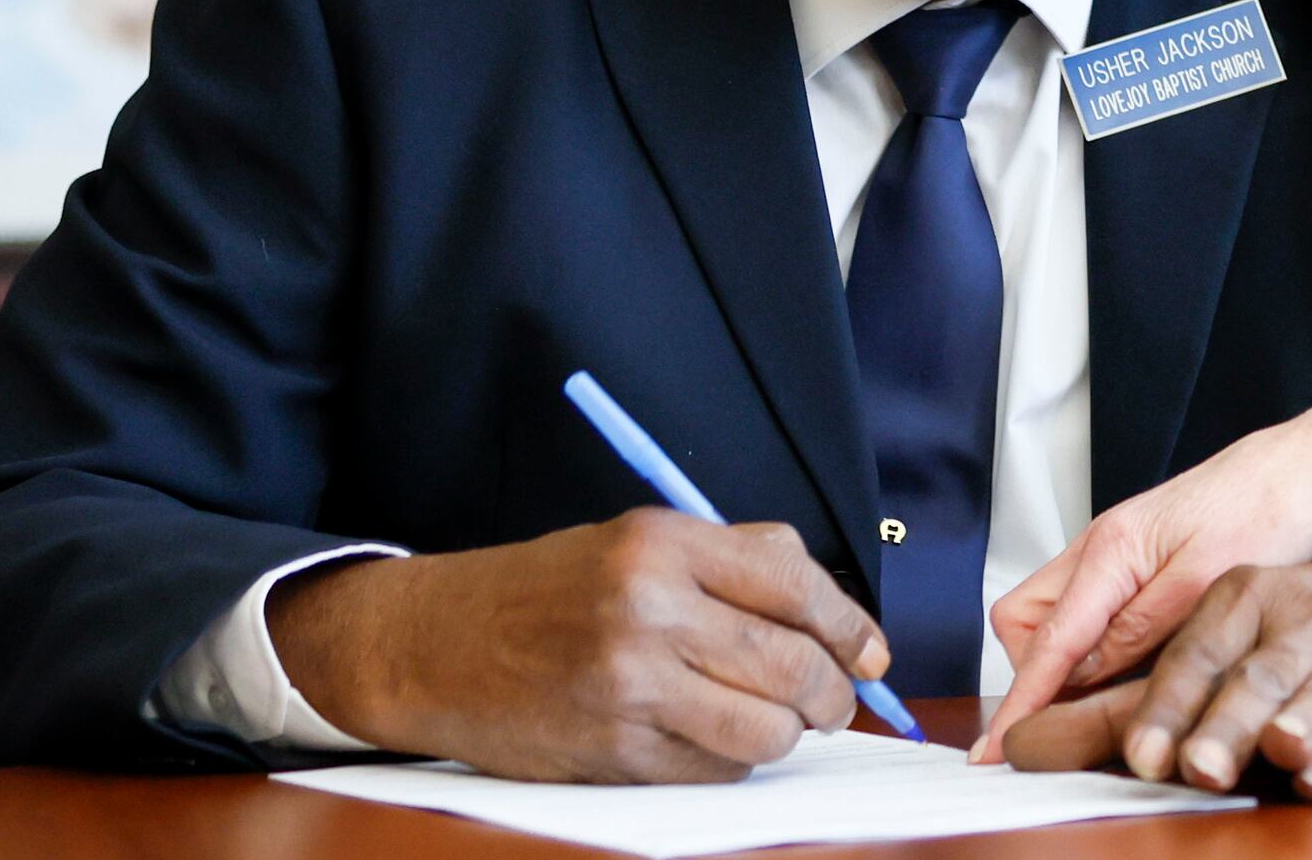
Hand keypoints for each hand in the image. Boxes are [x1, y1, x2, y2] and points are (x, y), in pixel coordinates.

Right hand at [269, 511, 889, 782]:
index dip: (852, 629)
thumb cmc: (548, 590)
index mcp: (665, 545)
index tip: (875, 656)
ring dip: (787, 734)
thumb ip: (738, 560)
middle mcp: (648, 611)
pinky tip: (718, 740)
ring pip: (762, 729)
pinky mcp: (610, 749)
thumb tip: (834, 614)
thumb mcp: (640, 541)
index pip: (797, 586)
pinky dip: (732, 761)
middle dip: (833, 694)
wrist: (436, 644)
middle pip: (791, 665)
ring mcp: (628, 686)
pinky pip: (711, 769)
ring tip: (779, 722)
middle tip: (838, 703)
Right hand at [979, 384, 1311, 754]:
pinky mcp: (1136, 564)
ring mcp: (1115, 555)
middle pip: (1023, 621)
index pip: (1045, 641)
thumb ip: (1140, 628)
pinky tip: (1133, 670)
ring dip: (1065, 660)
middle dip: (1034, 670)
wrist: (1305, 467)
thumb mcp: (1208, 581)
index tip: (995, 750)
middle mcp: (1100, 548)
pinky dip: (1094, 645)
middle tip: (1077, 712)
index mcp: (1111, 550)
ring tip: (1111, 698)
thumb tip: (1082, 674)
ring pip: (1053, 616)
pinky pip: (1088, 611)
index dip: (1020, 701)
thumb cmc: (1269, 508)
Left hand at [994, 555, 1311, 801]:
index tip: (1140, 754)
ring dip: (1301, 725)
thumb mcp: (1224, 635)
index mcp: (1251, 597)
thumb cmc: (1305, 635)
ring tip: (1282, 747)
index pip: (1196, 649)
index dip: (1166, 705)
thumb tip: (1025, 740)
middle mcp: (1310, 622)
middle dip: (1226, 723)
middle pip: (1260, 677)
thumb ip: (1135, 690)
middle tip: (1194, 765)